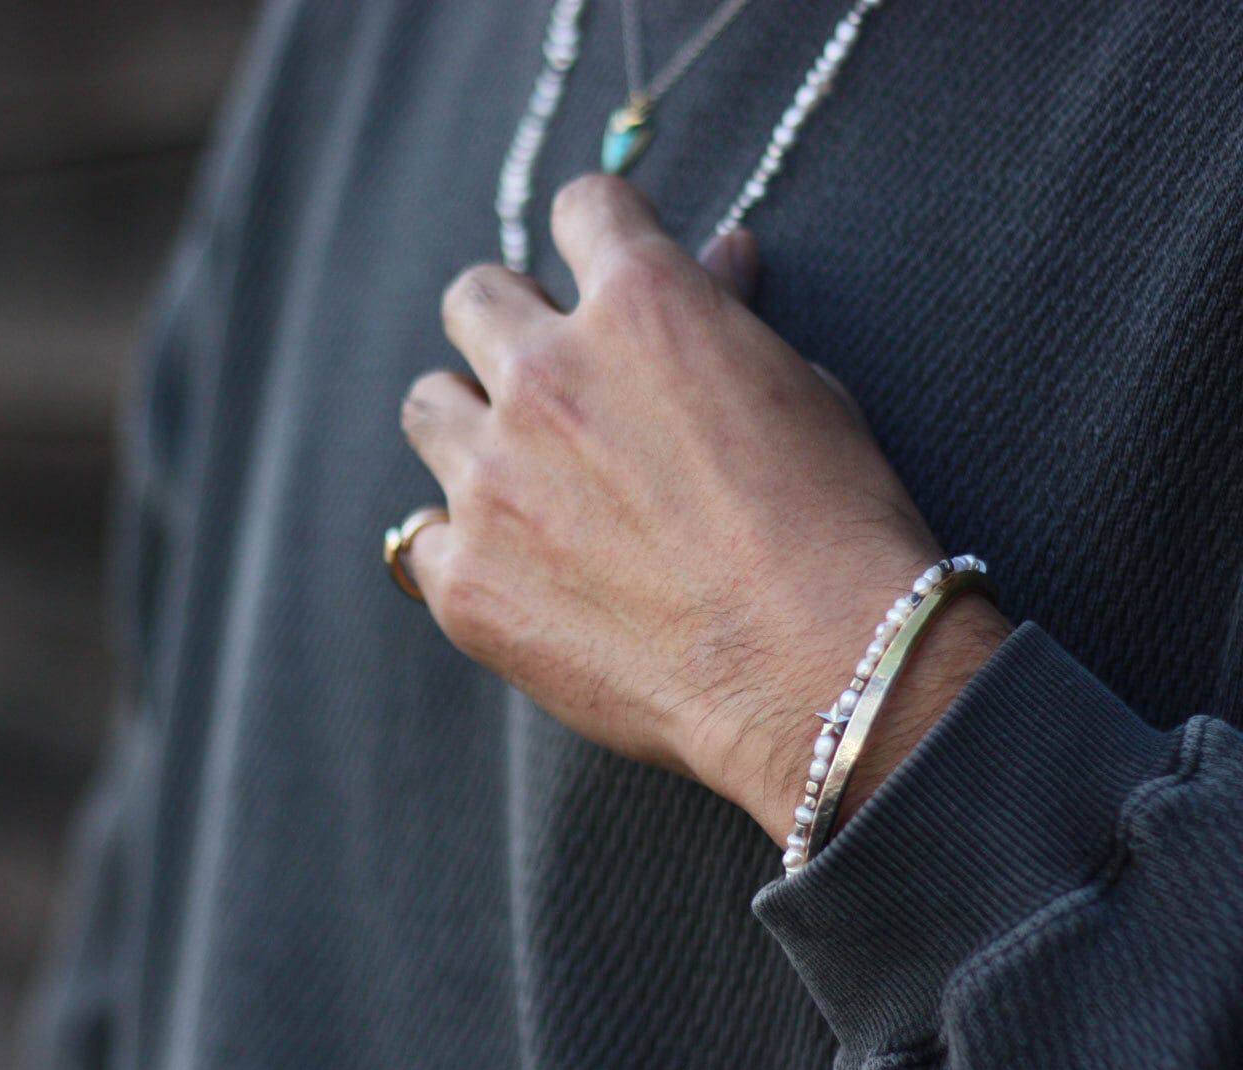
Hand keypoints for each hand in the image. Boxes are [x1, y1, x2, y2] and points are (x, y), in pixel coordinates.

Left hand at [399, 174, 1008, 848]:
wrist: (819, 671)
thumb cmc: (834, 531)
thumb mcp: (801, 393)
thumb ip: (730, 318)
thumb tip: (719, 255)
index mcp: (642, 307)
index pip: (582, 209)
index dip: (596, 235)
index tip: (602, 272)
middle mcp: (547, 376)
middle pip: (476, 296)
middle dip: (511, 326)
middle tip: (553, 383)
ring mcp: (493, 480)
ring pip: (428, 406)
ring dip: (468, 426)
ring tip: (523, 480)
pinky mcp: (466, 580)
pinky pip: (423, 536)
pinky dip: (462, 545)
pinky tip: (519, 573)